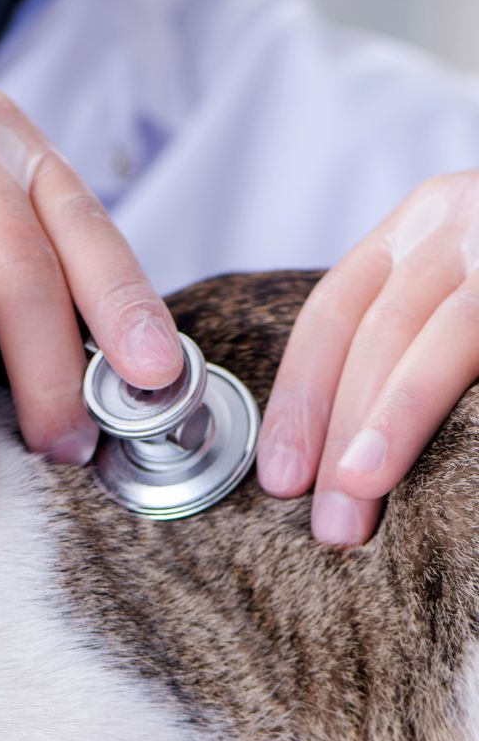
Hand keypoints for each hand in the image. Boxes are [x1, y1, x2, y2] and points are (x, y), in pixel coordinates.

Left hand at [258, 171, 478, 543]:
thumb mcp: (450, 293)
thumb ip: (398, 348)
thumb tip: (336, 468)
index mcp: (420, 227)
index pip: (332, 315)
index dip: (297, 400)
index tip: (281, 479)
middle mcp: (466, 218)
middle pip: (378, 332)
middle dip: (339, 431)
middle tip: (330, 523)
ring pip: (445, 334)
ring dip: (397, 419)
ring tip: (363, 490)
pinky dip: (476, 415)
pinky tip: (466, 467)